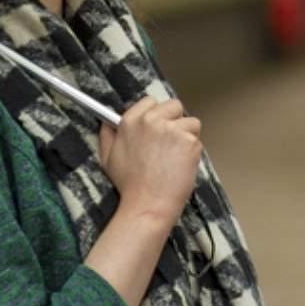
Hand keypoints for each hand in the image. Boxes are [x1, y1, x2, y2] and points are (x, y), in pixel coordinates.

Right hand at [97, 97, 202, 226]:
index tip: (157, 128)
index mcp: (130, 121)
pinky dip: (193, 152)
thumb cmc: (129, 185)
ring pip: (190, 123)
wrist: (148, 204)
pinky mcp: (189, 141)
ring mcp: (172, 129)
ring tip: (175, 158)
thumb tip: (107, 122)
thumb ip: (108, 135)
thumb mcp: (108, 157)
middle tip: (170, 144)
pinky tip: (181, 165)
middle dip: (175, 122)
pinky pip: (197, 139)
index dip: (157, 115)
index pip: (150, 101)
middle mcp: (151, 120)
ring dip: (187, 137)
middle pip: (174, 106)